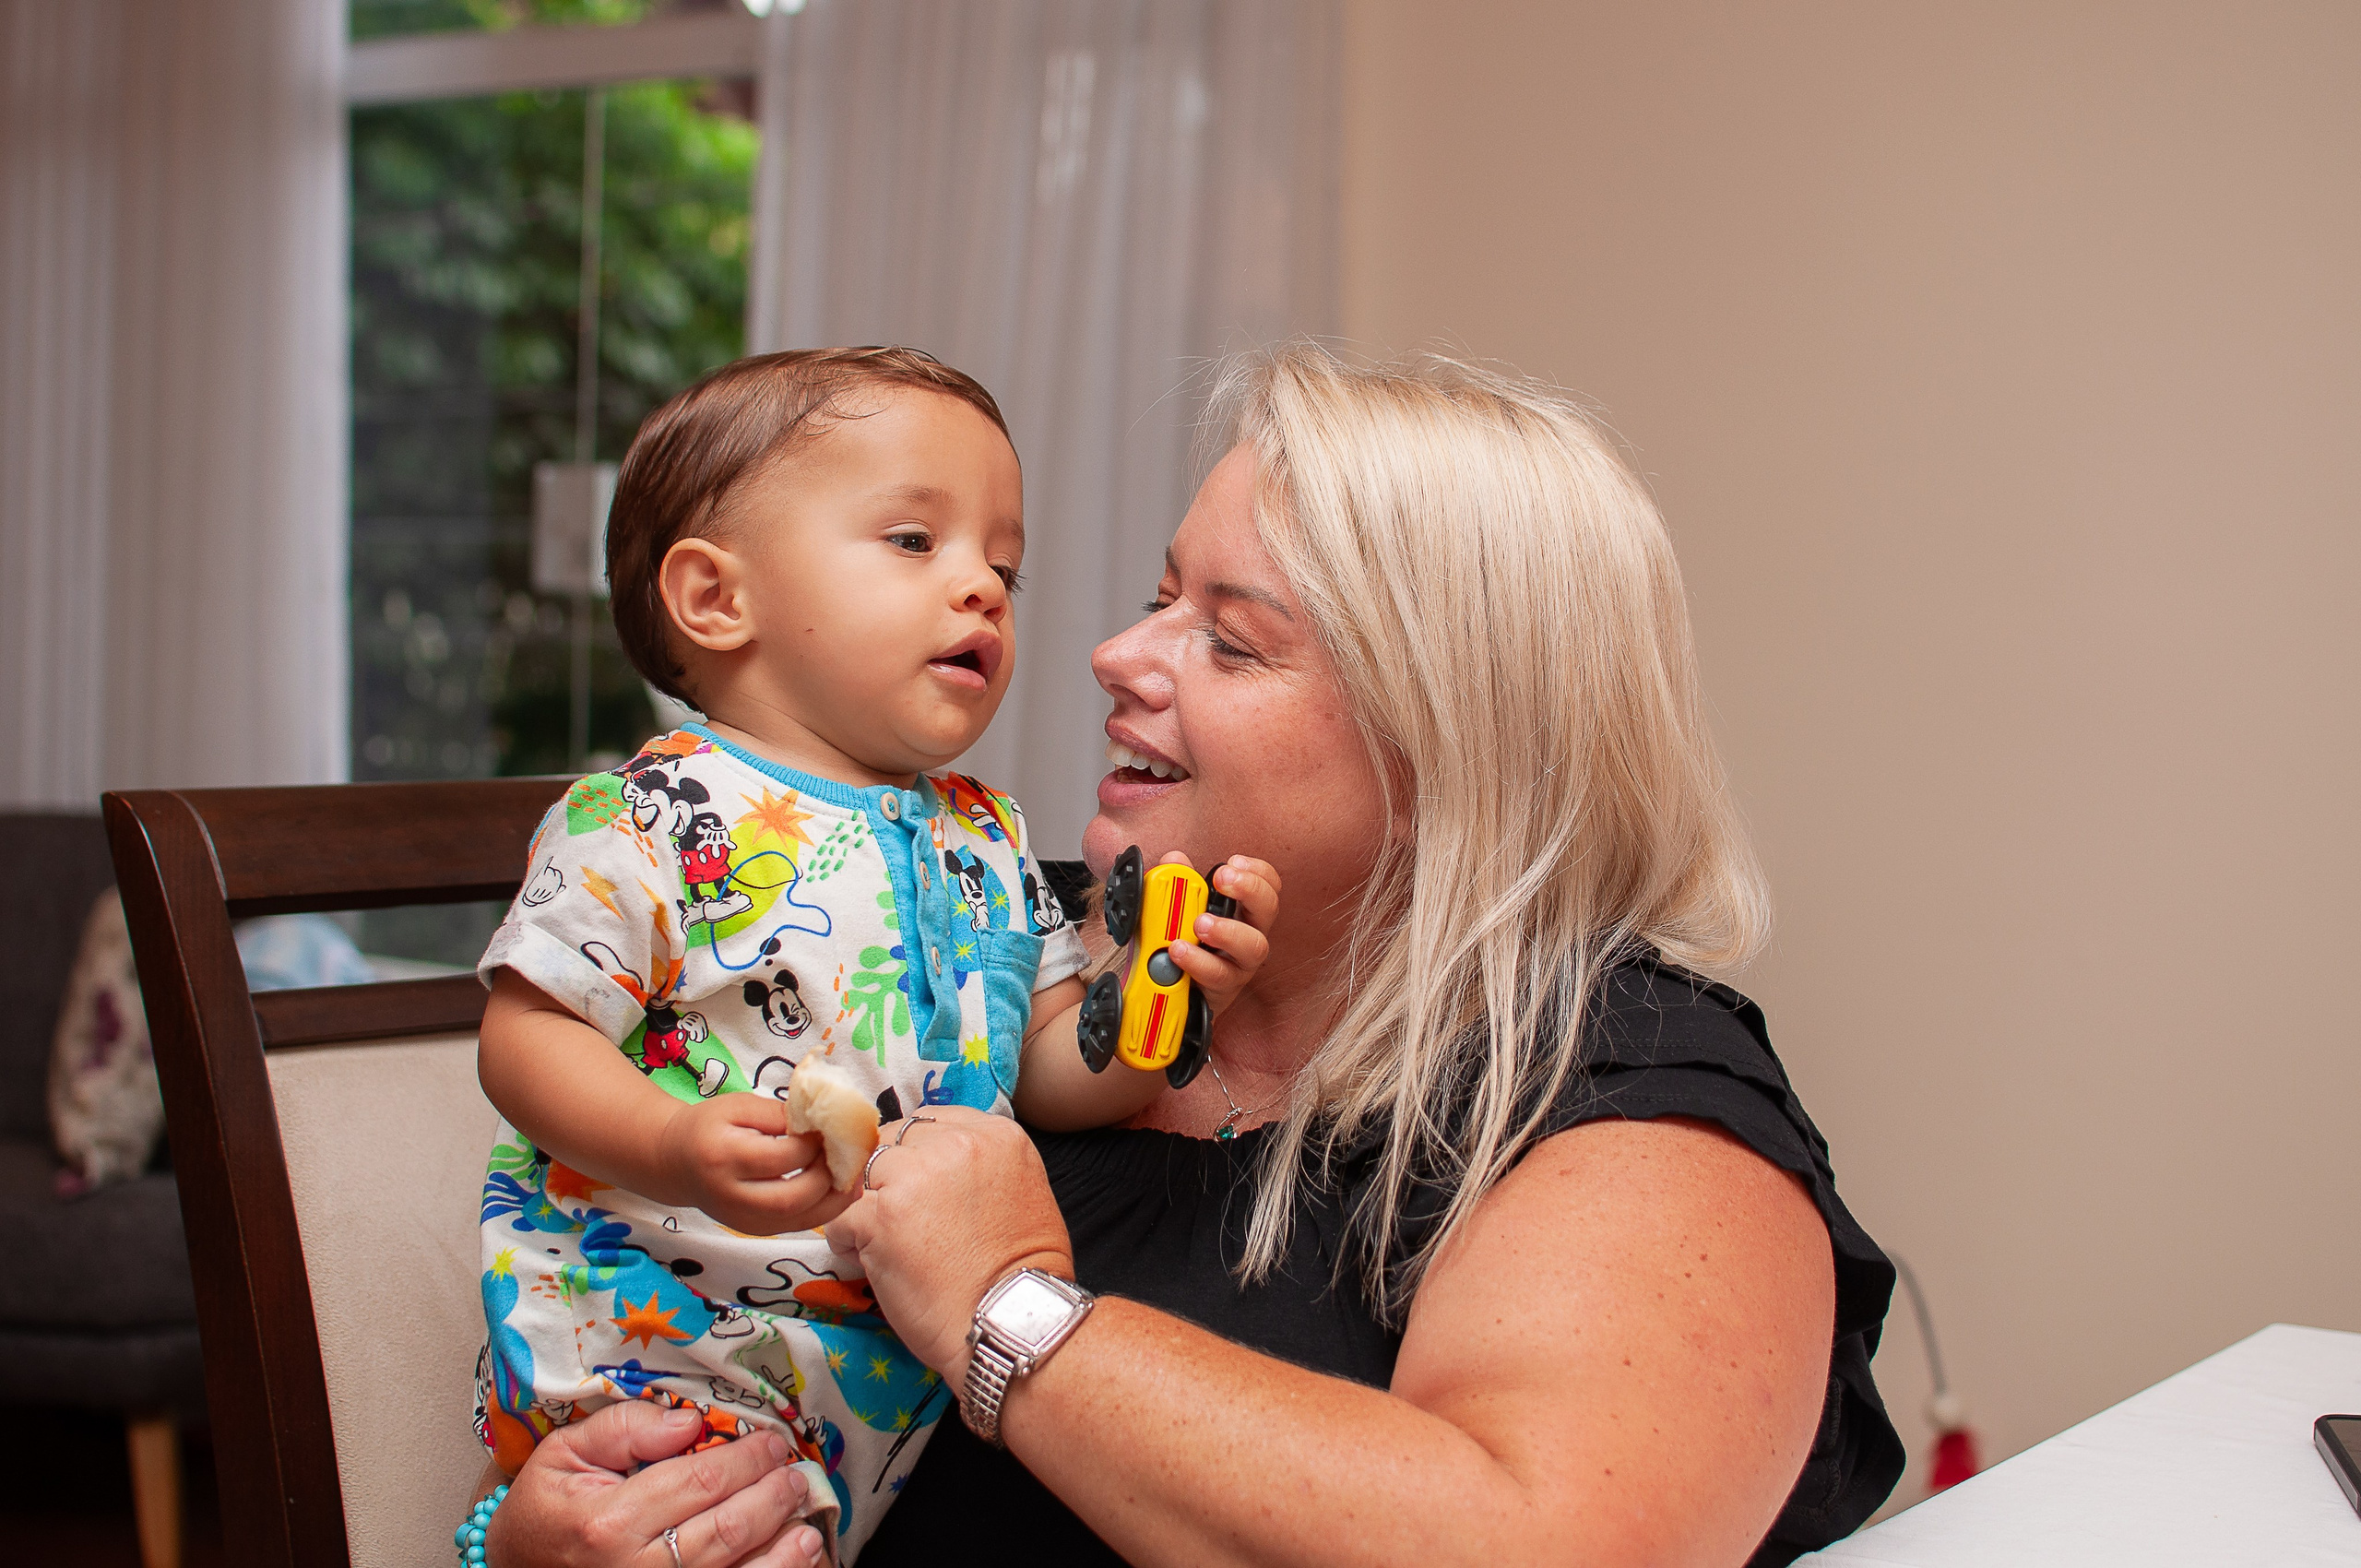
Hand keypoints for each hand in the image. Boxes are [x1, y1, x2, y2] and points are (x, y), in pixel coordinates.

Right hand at [485, 1401, 823, 1567]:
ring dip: (785, 1550)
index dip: (746, 1458)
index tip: (771, 1442)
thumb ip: (626, 1428)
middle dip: (772, 1497)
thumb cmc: (548, 1511)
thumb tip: (689, 1421)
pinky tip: (796, 1562)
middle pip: (727, 1530)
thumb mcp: (565, 1454)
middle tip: (794, 1475)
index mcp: (609, 1522)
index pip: (700, 1481)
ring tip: (807, 1524)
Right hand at [653, 1093, 859, 1236]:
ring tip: (854, 1175)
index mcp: (723, 1156)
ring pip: (798, 1220)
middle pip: (792, 1198)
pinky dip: (824, 1210)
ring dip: (834, 1199)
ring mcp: (741, 1220)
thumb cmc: (709, 1126)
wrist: (675, 1161)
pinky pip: (797, 1226)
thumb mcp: (739, 1106)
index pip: (781, 1158)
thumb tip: (823, 1122)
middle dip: (828, 1177)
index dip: (814, 1145)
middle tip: (846, 1154)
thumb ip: (780, 1114)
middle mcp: (730, 1196)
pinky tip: (839, 1190)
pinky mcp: (753, 1231)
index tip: (830, 1128)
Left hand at [823, 1107, 1072, 1384]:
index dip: (917, 1154)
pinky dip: (849, 1242)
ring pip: (864, 1175)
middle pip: (894, 1141)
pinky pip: (842, 1219)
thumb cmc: (1021, 1271)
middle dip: (889, 1175)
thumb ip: (980, 1164)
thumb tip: (935, 1163)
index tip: (918, 1184)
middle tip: (898, 1216)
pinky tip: (870, 1262)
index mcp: (995, 1134)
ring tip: (881, 1241)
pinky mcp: (879, 1216)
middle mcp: (955, 1144)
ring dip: (866, 1206)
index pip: (931, 1120)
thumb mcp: (1022, 1190)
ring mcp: (913, 1177)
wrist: (1008, 1321)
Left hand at [1158, 852, 1278, 1017]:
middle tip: (1222, 878)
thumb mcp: (1176, 912)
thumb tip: (1174, 861)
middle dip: (1249, 888)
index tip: (1233, 862)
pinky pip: (1219, 976)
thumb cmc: (1184, 949)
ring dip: (1227, 930)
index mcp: (1241, 913)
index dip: (1257, 871)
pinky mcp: (1222, 990)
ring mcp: (1239, 965)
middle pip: (1269, 908)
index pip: (1267, 885)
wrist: (1174, 998)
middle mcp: (1248, 937)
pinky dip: (1198, 961)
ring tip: (1200, 923)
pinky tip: (1178, 950)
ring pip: (1254, 947)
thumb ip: (1177, 884)